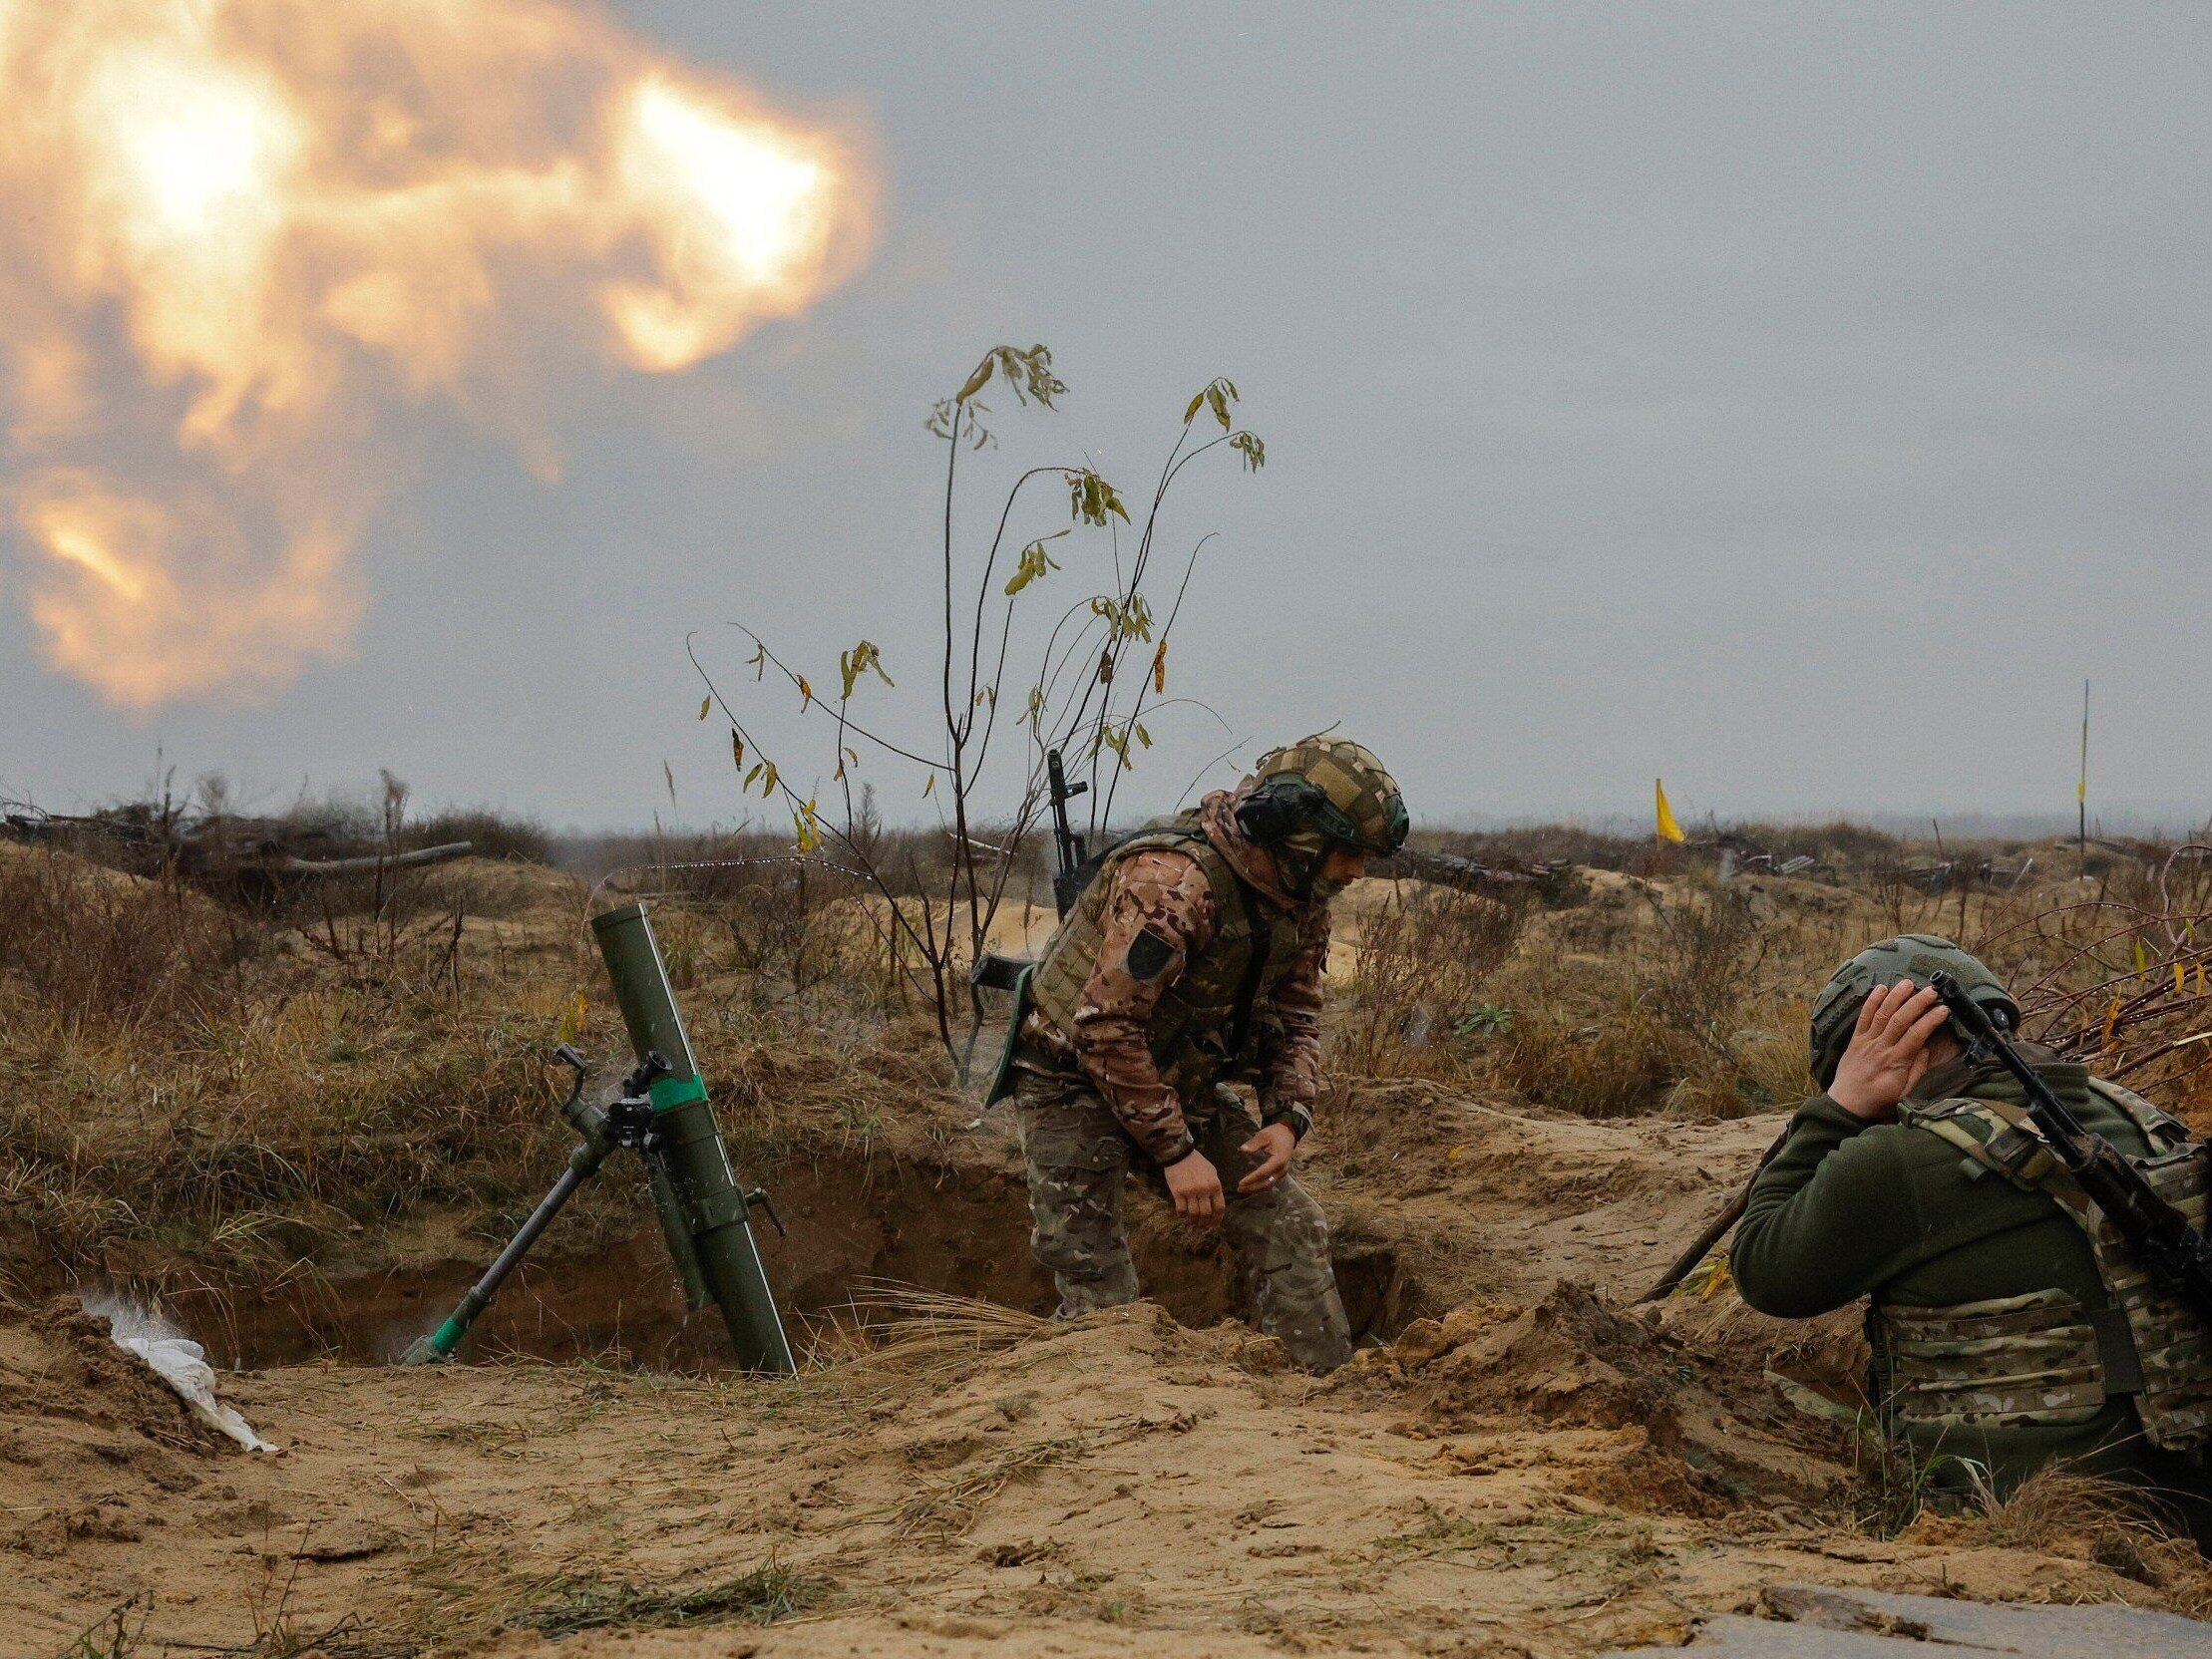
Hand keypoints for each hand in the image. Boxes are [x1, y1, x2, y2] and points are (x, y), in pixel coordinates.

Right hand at [1163, 1150, 1224, 1220]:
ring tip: (1191, 1222)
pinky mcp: (1178, 1192)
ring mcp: (1191, 1192)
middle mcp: (1204, 1190)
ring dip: (1193, 1221)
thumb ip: (1215, 1187)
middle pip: (1206, 1214)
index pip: (1219, 1207)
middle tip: (1201, 1224)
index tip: (1214, 1223)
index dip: (1217, 1218)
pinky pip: (1181, 1210)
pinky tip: (1182, 1215)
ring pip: (1194, 1214)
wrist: (1180, 1154)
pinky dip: (1182, 1215)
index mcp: (1215, 1185)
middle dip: (1204, 1222)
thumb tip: (1216, 1202)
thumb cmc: (1197, 1163)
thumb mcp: (1211, 1172)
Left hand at [1237, 1123, 1296, 1193]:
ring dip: (1256, 1189)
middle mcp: (1282, 1169)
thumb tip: (1242, 1149)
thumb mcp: (1264, 1135)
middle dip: (1253, 1187)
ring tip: (1243, 1189)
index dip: (1251, 1179)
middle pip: (1267, 1183)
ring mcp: (1282, 1172)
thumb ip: (1253, 1143)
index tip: (1241, 1182)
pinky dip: (1260, 1186)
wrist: (1288, 1133)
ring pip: (1269, 1185)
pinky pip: (1270, 1182)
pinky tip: (1251, 1186)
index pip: (1263, 1173)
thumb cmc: (1275, 1133)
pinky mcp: (1280, 1173)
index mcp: (1279, 1160)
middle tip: (1239, 1188)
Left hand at [1829, 978, 1951, 1120]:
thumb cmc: (1879, 1100)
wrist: (1847, 1104)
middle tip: (1932, 991)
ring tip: (1908, 983)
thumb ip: (1916, 1070)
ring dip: (1895, 997)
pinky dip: (1871, 1002)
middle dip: (1917, 1003)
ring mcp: (1866, 1041)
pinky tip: (1880, 988)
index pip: (1916, 1035)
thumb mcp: (1904, 1093)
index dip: (1930, 1021)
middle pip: (1901, 1020)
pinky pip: (1863, 1017)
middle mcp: (1881, 1048)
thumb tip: (1926, 1048)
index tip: (1943, 1009)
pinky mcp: (1855, 1039)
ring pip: (1882, 1014)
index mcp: (1896, 1062)